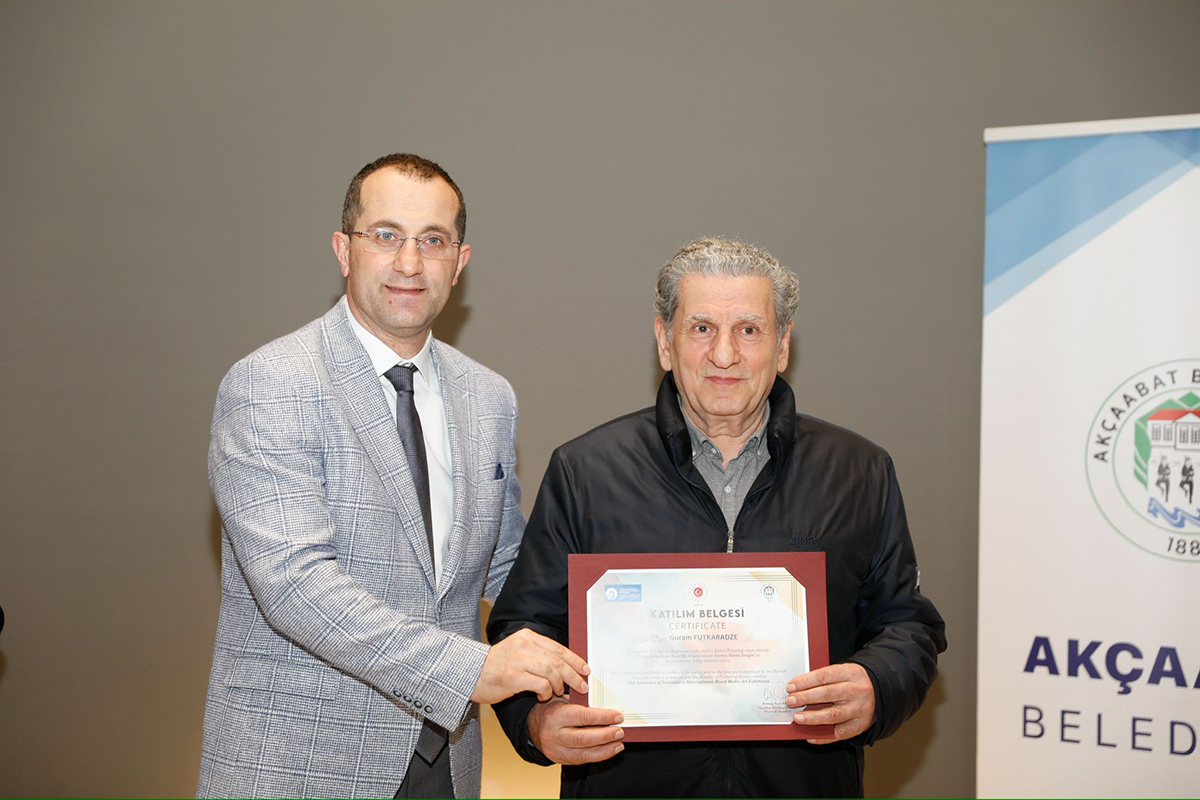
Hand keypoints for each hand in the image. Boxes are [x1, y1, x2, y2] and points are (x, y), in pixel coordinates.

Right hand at [471, 628, 589, 703]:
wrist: (470, 674)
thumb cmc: (496, 666)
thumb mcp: (517, 651)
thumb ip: (538, 654)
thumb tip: (564, 665)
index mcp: (527, 636)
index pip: (558, 647)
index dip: (575, 660)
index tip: (585, 669)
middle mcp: (524, 645)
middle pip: (558, 660)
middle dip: (573, 674)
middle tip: (582, 685)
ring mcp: (519, 660)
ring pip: (552, 672)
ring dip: (559, 685)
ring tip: (558, 692)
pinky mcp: (514, 677)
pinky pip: (541, 685)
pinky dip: (546, 692)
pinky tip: (543, 696)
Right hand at [527, 697, 624, 764]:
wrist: (531, 726)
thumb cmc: (550, 709)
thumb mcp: (561, 699)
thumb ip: (580, 703)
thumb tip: (607, 706)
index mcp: (556, 716)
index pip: (582, 717)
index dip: (602, 717)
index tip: (617, 716)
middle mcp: (554, 734)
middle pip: (584, 738)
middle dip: (606, 735)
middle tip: (620, 731)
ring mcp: (556, 749)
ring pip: (584, 753)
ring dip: (605, 749)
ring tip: (619, 743)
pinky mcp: (559, 759)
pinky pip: (581, 760)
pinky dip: (598, 756)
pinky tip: (609, 750)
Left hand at [786, 663, 875, 743]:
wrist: (880, 692)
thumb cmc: (853, 681)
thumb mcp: (843, 672)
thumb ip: (824, 679)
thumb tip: (798, 688)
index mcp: (851, 673)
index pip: (824, 676)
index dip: (805, 682)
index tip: (791, 687)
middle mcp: (857, 691)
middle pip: (828, 694)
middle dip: (806, 698)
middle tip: (790, 701)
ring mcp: (861, 709)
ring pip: (834, 715)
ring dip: (813, 718)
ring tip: (798, 718)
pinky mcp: (861, 725)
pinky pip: (840, 734)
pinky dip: (824, 737)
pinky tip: (810, 736)